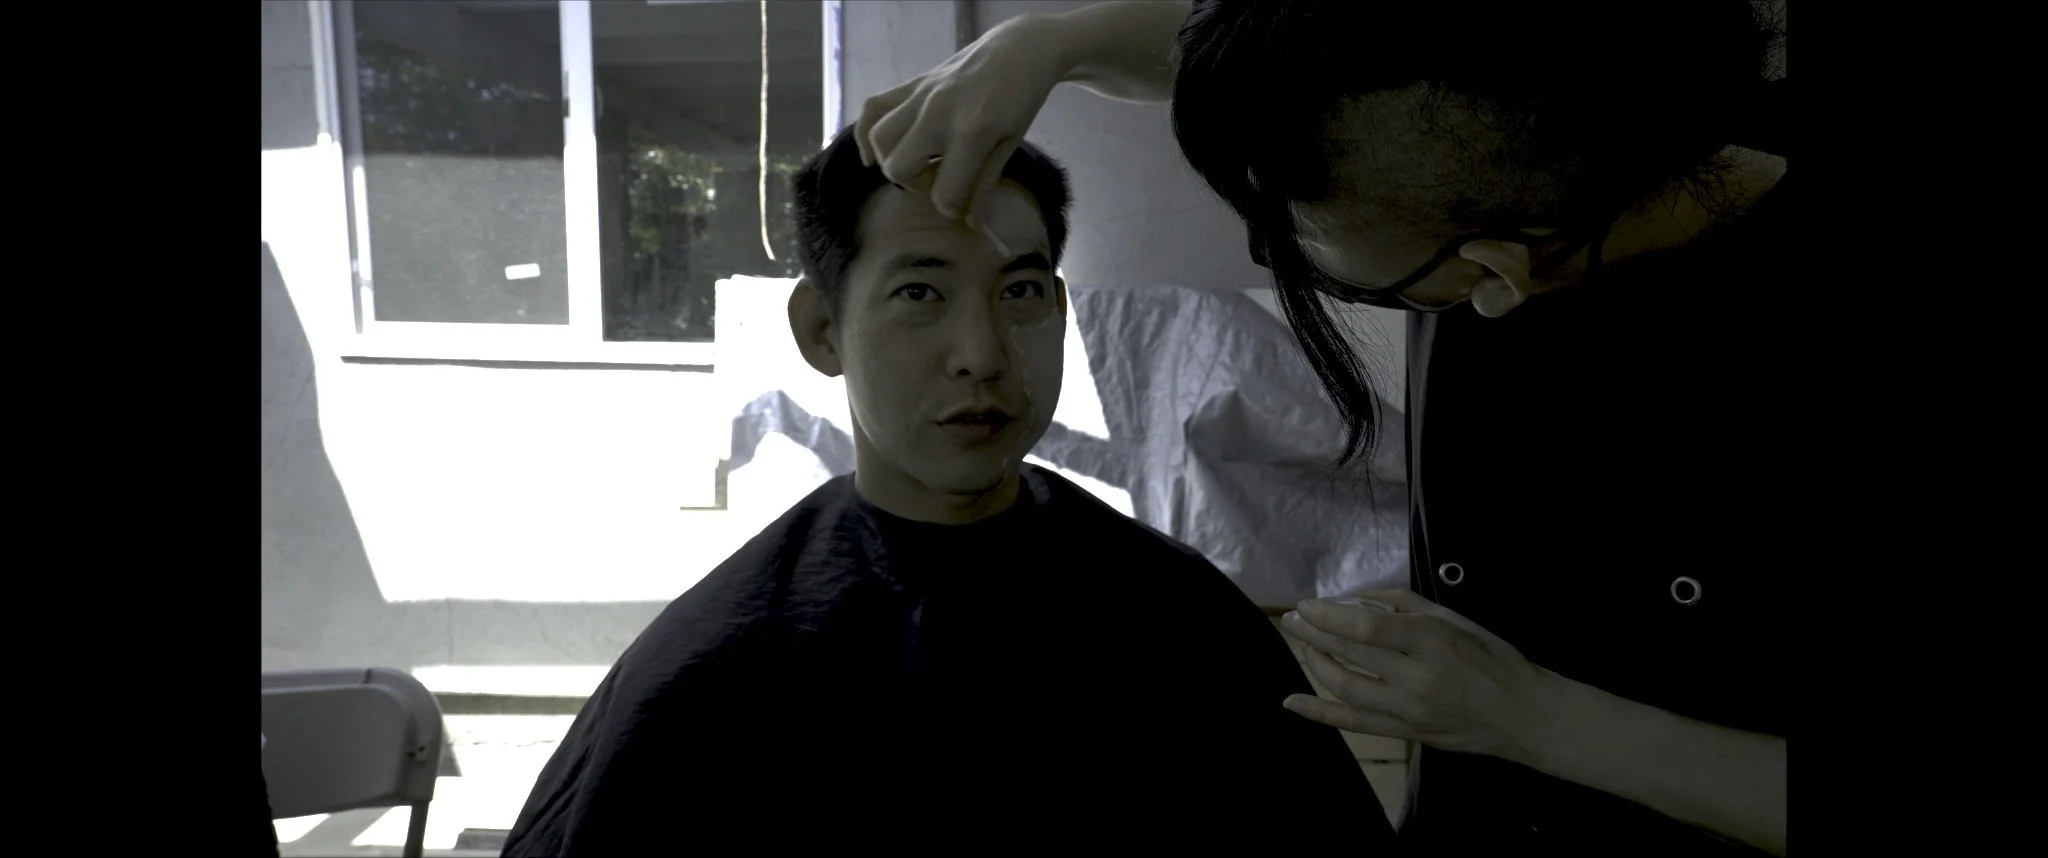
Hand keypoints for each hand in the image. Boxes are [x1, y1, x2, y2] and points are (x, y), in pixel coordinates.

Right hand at [853, 16, 1064, 223]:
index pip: (943, 193)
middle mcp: (937, 113)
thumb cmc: (1021, 100)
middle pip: (899, 168)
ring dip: (894, 160)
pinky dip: (865, 133)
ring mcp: (920, 95)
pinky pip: (872, 109)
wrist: (1019, 50)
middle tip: (942, 177)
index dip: (952, 207)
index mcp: (970, 132)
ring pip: (879, 140)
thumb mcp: (1009, 145)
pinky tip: (873, 154)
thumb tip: (970, 223)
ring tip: (919, 161)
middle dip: (918, 184)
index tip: (964, 201)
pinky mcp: (911, 84)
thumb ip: (984, 183)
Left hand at [1279, 589, 1563, 762]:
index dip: (1330, 616)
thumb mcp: (1454, 619)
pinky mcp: (1405, 733)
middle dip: (1314, 634)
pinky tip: (1291, 702)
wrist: (1522, 715)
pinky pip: (1353, 724)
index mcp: (1433, 642)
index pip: (1367, 629)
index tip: (1307, 604)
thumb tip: (1359, 601)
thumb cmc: (1492, 658)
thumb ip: (1404, 605)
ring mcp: (1408, 711)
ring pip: (1346, 688)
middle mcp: (1417, 678)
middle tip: (1293, 619)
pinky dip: (1319, 713)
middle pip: (1351, 655)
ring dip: (1316, 663)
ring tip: (1303, 643)